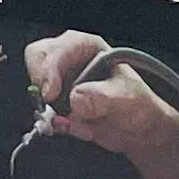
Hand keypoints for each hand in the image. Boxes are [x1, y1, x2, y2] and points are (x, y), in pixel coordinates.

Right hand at [25, 30, 178, 178]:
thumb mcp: (127, 98)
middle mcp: (72, 62)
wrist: (140, 130)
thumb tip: (76, 98)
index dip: (49, 68)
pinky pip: (44, 113)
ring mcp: (63, 84)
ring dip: (52, 110)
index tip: (51, 92)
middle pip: (38, 61)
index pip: (58, 48)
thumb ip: (102, 97)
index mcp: (88, 48)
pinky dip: (56, 125)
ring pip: (37, 90)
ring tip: (79, 123)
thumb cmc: (138, 104)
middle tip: (52, 104)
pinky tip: (79, 128)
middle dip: (42, 85)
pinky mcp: (60, 106)